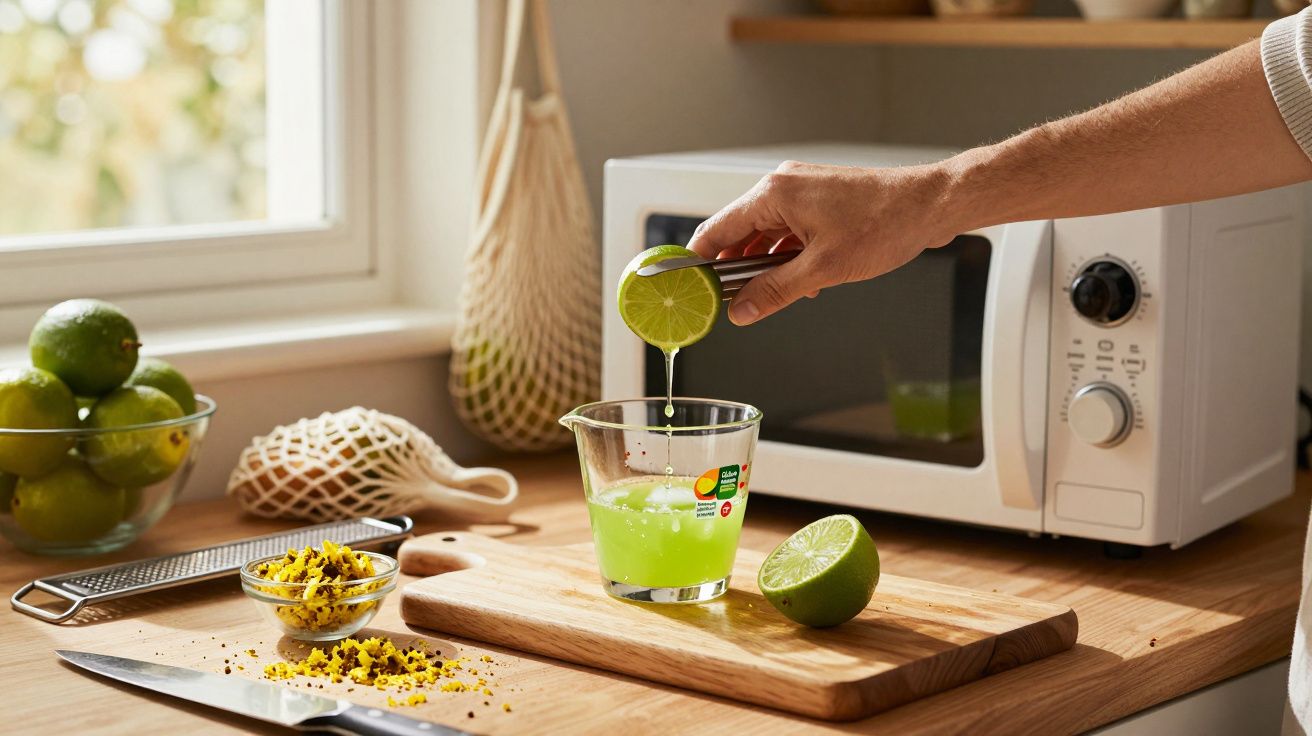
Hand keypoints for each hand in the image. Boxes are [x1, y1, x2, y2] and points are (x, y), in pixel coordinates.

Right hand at [687, 160, 957, 324]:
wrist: (931, 204)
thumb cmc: (885, 224)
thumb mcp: (823, 269)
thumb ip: (775, 291)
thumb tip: (741, 311)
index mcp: (773, 194)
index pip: (715, 230)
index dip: (698, 263)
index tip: (689, 288)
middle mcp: (782, 186)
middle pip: (737, 233)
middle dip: (735, 270)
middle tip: (732, 304)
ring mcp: (801, 190)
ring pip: (765, 234)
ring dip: (765, 266)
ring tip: (774, 296)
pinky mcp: (819, 199)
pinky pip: (787, 230)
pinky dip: (787, 256)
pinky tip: (802, 282)